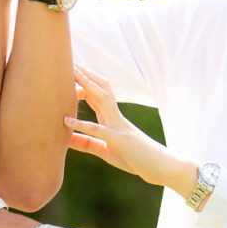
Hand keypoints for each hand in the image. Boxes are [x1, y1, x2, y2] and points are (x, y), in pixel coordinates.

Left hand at [66, 66, 195, 192]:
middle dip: (86, 75)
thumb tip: (65, 139)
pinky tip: (66, 120)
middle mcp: (115, 117)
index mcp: (112, 118)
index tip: (71, 71)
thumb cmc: (135, 158)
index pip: (97, 94)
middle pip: (100, 89)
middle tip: (70, 61)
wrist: (161, 166)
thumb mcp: (105, 151)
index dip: (84, 82)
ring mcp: (118, 125)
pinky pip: (98, 130)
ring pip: (102, 99)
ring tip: (72, 73)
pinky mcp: (119, 140)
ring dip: (87, 85)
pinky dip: (82, 124)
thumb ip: (87, 143)